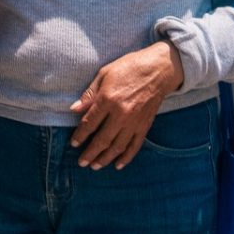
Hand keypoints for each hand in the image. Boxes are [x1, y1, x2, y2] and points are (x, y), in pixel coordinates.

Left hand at [69, 41, 183, 170]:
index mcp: (108, 99)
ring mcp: (134, 121)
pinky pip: (135, 146)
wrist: (159, 69)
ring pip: (117, 146)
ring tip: (95, 166)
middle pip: (102, 139)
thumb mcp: (104, 74)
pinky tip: (118, 165)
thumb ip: (89, 94)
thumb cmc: (129, 67)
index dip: (80, 135)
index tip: (74, 144)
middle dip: (90, 153)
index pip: (89, 123)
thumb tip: (73, 109)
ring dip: (105, 158)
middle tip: (81, 162)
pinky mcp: (145, 125)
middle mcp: (121, 113)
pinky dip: (126, 157)